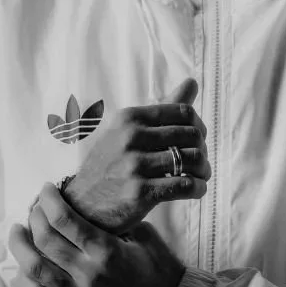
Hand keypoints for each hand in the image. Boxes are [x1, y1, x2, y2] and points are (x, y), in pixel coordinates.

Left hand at [10, 183, 186, 286]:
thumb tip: (87, 205)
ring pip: (34, 269)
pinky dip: (25, 280)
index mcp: (106, 250)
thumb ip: (113, 221)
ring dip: (20, 247)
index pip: (64, 219)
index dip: (48, 200)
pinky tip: (24, 266)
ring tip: (18, 231)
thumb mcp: (143, 234)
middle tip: (35, 207)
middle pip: (44, 240)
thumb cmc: (161, 269)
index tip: (46, 189)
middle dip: (34, 217)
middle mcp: (87, 274)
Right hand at [62, 78, 209, 233]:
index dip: (198, 126)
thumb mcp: (127, 130)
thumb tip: (192, 81)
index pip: (183, 112)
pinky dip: (198, 188)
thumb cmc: (110, 164)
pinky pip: (185, 185)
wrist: (81, 205)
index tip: (197, 140)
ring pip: (192, 160)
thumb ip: (162, 108)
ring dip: (204, 170)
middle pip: (191, 135)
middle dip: (202, 149)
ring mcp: (134, 166)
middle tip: (200, 161)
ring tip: (201, 176)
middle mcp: (130, 138)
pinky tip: (196, 189)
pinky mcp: (139, 193)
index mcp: (129, 117)